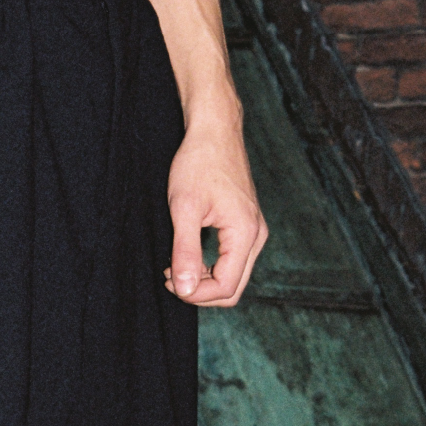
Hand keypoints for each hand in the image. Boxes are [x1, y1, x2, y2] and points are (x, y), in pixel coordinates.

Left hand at [163, 103, 266, 307]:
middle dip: (200, 290)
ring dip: (204, 280)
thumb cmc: (198, 163)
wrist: (214, 131)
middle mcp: (257, 235)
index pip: (226, 287)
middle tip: (170, 276)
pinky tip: (187, 255)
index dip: (195, 294)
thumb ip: (185, 252)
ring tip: (175, 266)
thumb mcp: (184, 209)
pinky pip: (232, 261)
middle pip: (233, 287)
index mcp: (245, 233)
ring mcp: (254, 231)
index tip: (168, 280)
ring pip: (233, 276)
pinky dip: (210, 267)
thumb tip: (184, 289)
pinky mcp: (247, 225)